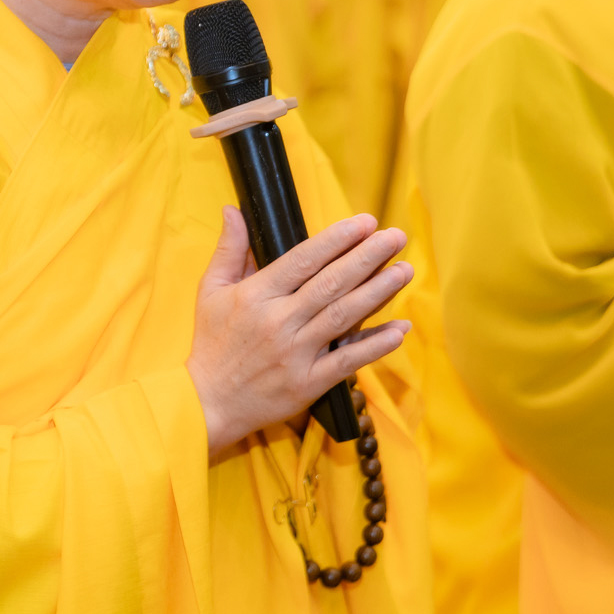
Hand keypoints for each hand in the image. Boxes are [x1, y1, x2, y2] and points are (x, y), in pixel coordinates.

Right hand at [186, 208, 412, 459]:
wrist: (208, 403)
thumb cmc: (212, 343)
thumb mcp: (210, 291)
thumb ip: (229, 249)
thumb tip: (233, 210)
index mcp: (256, 295)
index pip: (303, 259)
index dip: (336, 239)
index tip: (364, 222)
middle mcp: (278, 321)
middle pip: (331, 283)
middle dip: (367, 256)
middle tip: (395, 236)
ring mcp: (295, 354)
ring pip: (343, 316)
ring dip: (378, 292)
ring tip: (404, 270)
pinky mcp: (308, 383)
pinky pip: (347, 361)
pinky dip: (375, 345)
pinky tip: (399, 329)